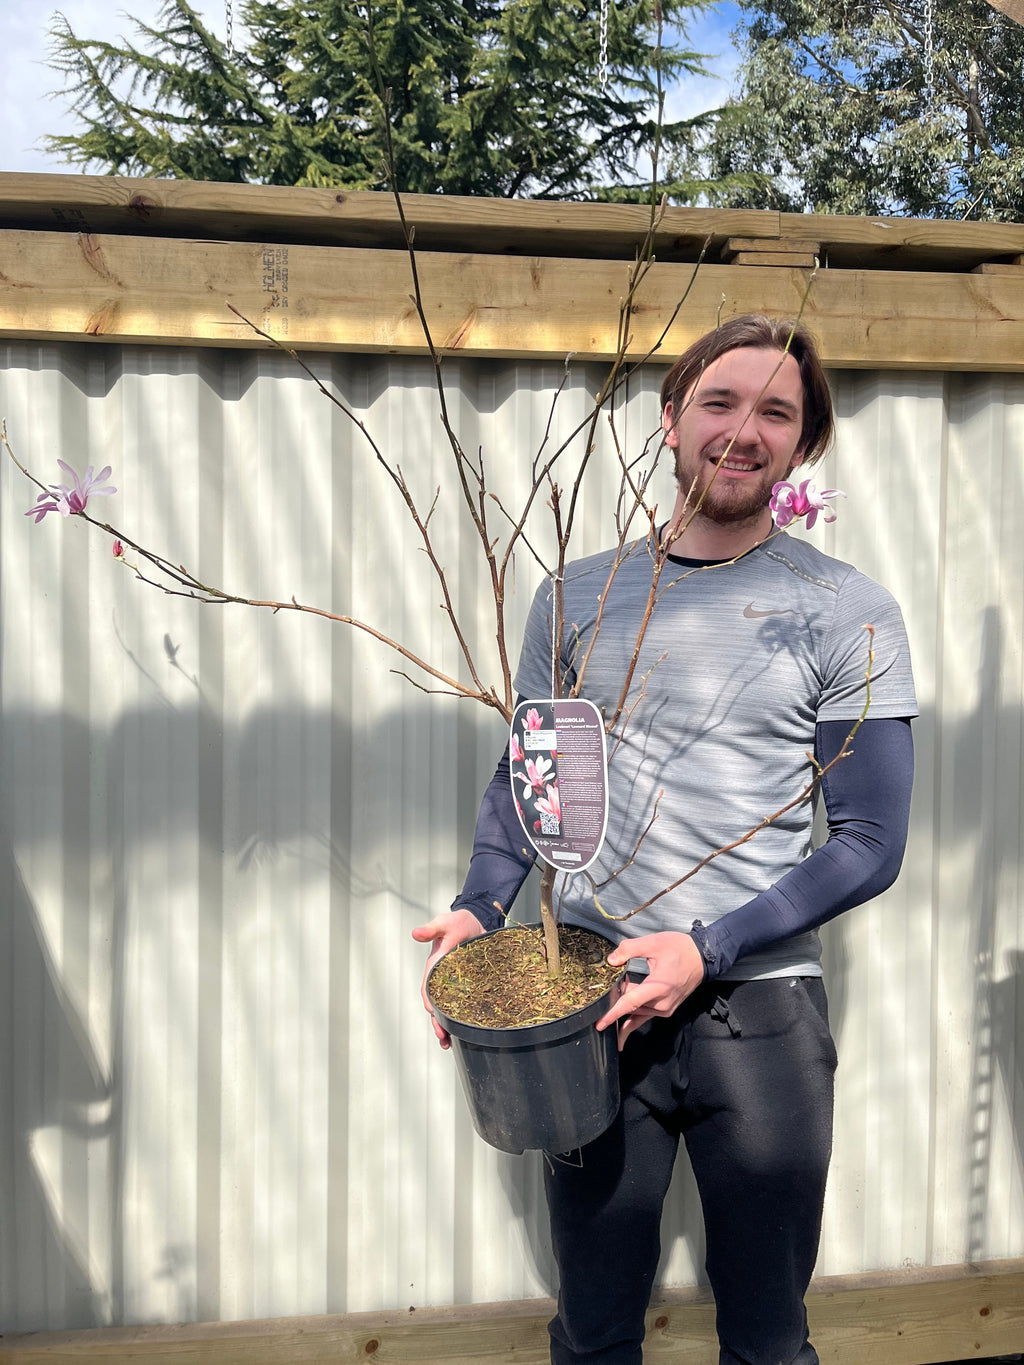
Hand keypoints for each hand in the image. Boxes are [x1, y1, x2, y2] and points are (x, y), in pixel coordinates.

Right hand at [411, 908, 485, 1048]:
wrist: (474, 921)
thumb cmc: (457, 922)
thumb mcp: (445, 923)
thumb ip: (432, 929)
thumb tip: (416, 933)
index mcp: (434, 965)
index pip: (427, 987)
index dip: (429, 1001)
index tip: (432, 1013)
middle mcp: (440, 977)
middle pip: (435, 1003)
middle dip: (437, 1022)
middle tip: (442, 1038)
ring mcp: (452, 982)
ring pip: (446, 1007)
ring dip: (447, 1024)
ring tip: (448, 1042)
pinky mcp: (465, 984)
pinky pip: (461, 1003)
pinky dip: (461, 1016)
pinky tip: (465, 1029)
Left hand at [597, 931, 705, 1049]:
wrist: (702, 957)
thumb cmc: (681, 949)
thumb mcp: (653, 943)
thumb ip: (629, 949)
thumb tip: (612, 960)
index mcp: (658, 987)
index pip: (630, 1003)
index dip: (613, 1013)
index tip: (600, 1024)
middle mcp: (662, 1003)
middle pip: (631, 1007)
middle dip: (617, 999)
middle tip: (611, 984)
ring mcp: (665, 1008)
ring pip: (637, 1012)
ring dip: (627, 1003)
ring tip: (624, 985)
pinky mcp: (667, 1009)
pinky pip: (645, 1016)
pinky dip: (633, 1015)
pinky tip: (621, 1025)